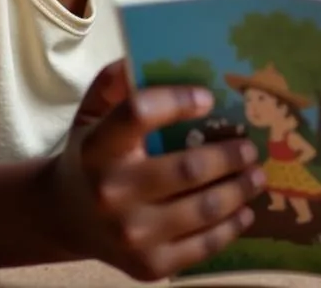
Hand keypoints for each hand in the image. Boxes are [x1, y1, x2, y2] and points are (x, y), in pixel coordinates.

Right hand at [51, 73, 265, 280]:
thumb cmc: (92, 154)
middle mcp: (111, 192)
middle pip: (187, 168)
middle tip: (251, 146)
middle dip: (230, 154)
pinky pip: (201, 248)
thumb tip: (146, 54)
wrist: (63, 217)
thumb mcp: (92, 111)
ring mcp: (130, 236)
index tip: (208, 98)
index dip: (177, 101)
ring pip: (202, 209)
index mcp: (98, 147)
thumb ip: (114, 80)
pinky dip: (230, 227)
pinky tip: (245, 211)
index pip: (139, 113)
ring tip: (257, 174)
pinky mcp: (147, 267)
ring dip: (240, 188)